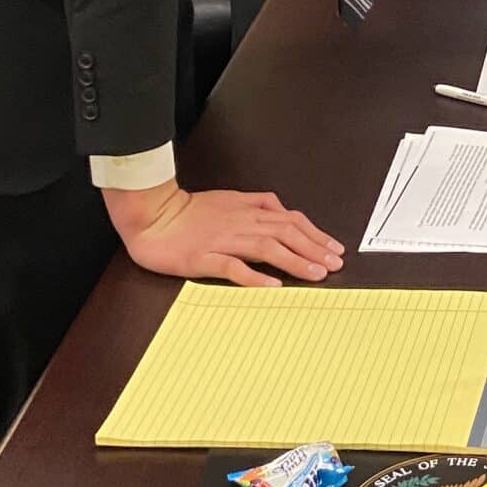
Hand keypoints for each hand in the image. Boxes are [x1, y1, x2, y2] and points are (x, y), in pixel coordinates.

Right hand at [104, 179, 343, 288]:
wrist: (151, 215)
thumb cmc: (188, 211)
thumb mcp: (228, 199)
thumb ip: (256, 203)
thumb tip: (282, 210)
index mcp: (247, 210)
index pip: (290, 220)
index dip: (315, 234)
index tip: (334, 248)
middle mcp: (240, 223)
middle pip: (285, 234)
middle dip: (314, 249)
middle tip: (335, 265)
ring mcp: (222, 241)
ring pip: (267, 248)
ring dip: (295, 261)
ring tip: (316, 274)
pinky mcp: (204, 258)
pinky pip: (233, 268)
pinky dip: (255, 277)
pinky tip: (273, 287)